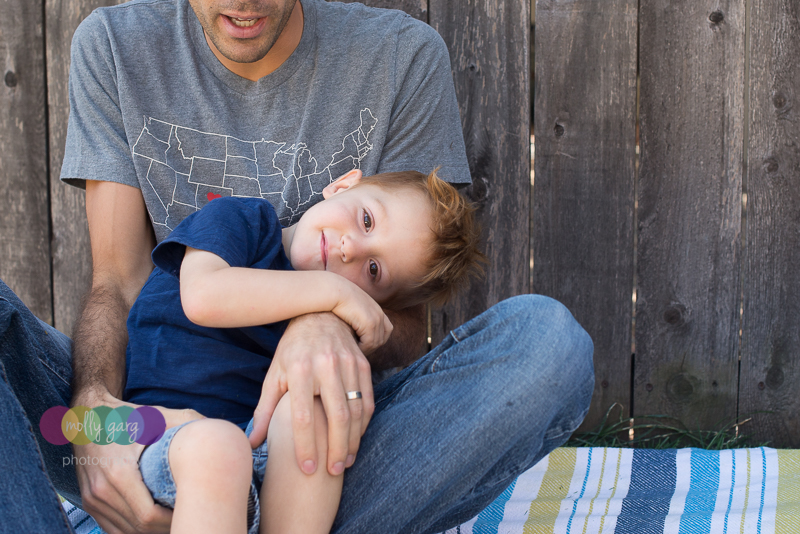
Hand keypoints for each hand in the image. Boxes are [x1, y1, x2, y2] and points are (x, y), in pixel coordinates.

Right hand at [73, 389, 203, 533]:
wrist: (88, 415)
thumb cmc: (127, 415)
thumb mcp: (158, 416)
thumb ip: (189, 423)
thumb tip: (220, 435)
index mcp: (119, 472)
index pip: (148, 516)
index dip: (172, 521)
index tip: (191, 513)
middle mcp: (102, 490)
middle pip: (137, 528)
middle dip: (165, 528)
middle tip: (188, 519)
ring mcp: (92, 498)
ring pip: (124, 532)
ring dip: (149, 532)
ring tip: (174, 521)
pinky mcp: (89, 501)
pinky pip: (112, 527)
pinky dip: (133, 529)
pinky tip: (153, 522)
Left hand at [249, 313, 374, 476]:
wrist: (319, 315)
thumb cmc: (292, 351)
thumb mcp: (274, 375)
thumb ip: (264, 410)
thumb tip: (251, 444)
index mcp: (300, 370)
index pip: (304, 417)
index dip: (306, 446)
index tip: (307, 469)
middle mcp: (326, 366)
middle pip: (337, 418)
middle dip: (336, 449)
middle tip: (332, 472)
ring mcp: (348, 364)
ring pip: (356, 411)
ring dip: (353, 441)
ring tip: (344, 462)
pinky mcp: (363, 364)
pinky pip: (368, 400)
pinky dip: (364, 424)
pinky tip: (355, 439)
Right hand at [331, 279, 392, 354]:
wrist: (333, 290)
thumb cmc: (335, 300)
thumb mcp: (350, 310)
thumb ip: (356, 319)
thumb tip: (352, 331)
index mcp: (377, 309)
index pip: (387, 330)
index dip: (377, 339)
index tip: (364, 344)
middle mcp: (380, 314)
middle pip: (382, 338)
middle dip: (371, 347)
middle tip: (358, 352)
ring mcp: (376, 318)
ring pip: (376, 343)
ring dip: (365, 349)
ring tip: (354, 352)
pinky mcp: (370, 323)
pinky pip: (369, 342)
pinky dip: (362, 348)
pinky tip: (352, 349)